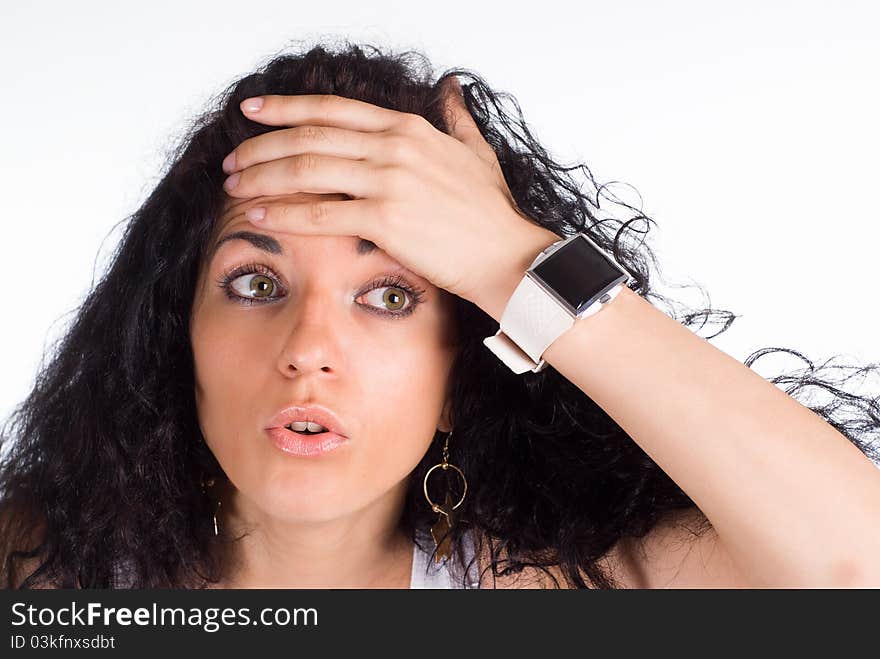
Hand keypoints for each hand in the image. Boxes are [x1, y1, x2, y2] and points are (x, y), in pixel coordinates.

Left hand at [219, 77, 559, 313]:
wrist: (507, 254)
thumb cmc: (491, 212)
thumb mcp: (476, 152)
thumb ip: (457, 118)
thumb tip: (450, 88)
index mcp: (409, 128)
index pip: (333, 110)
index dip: (286, 108)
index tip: (252, 111)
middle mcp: (394, 147)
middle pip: (310, 137)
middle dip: (262, 146)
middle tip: (233, 159)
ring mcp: (389, 181)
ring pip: (307, 170)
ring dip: (262, 177)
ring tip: (234, 186)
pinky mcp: (386, 220)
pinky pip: (318, 213)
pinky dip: (282, 214)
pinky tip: (257, 215)